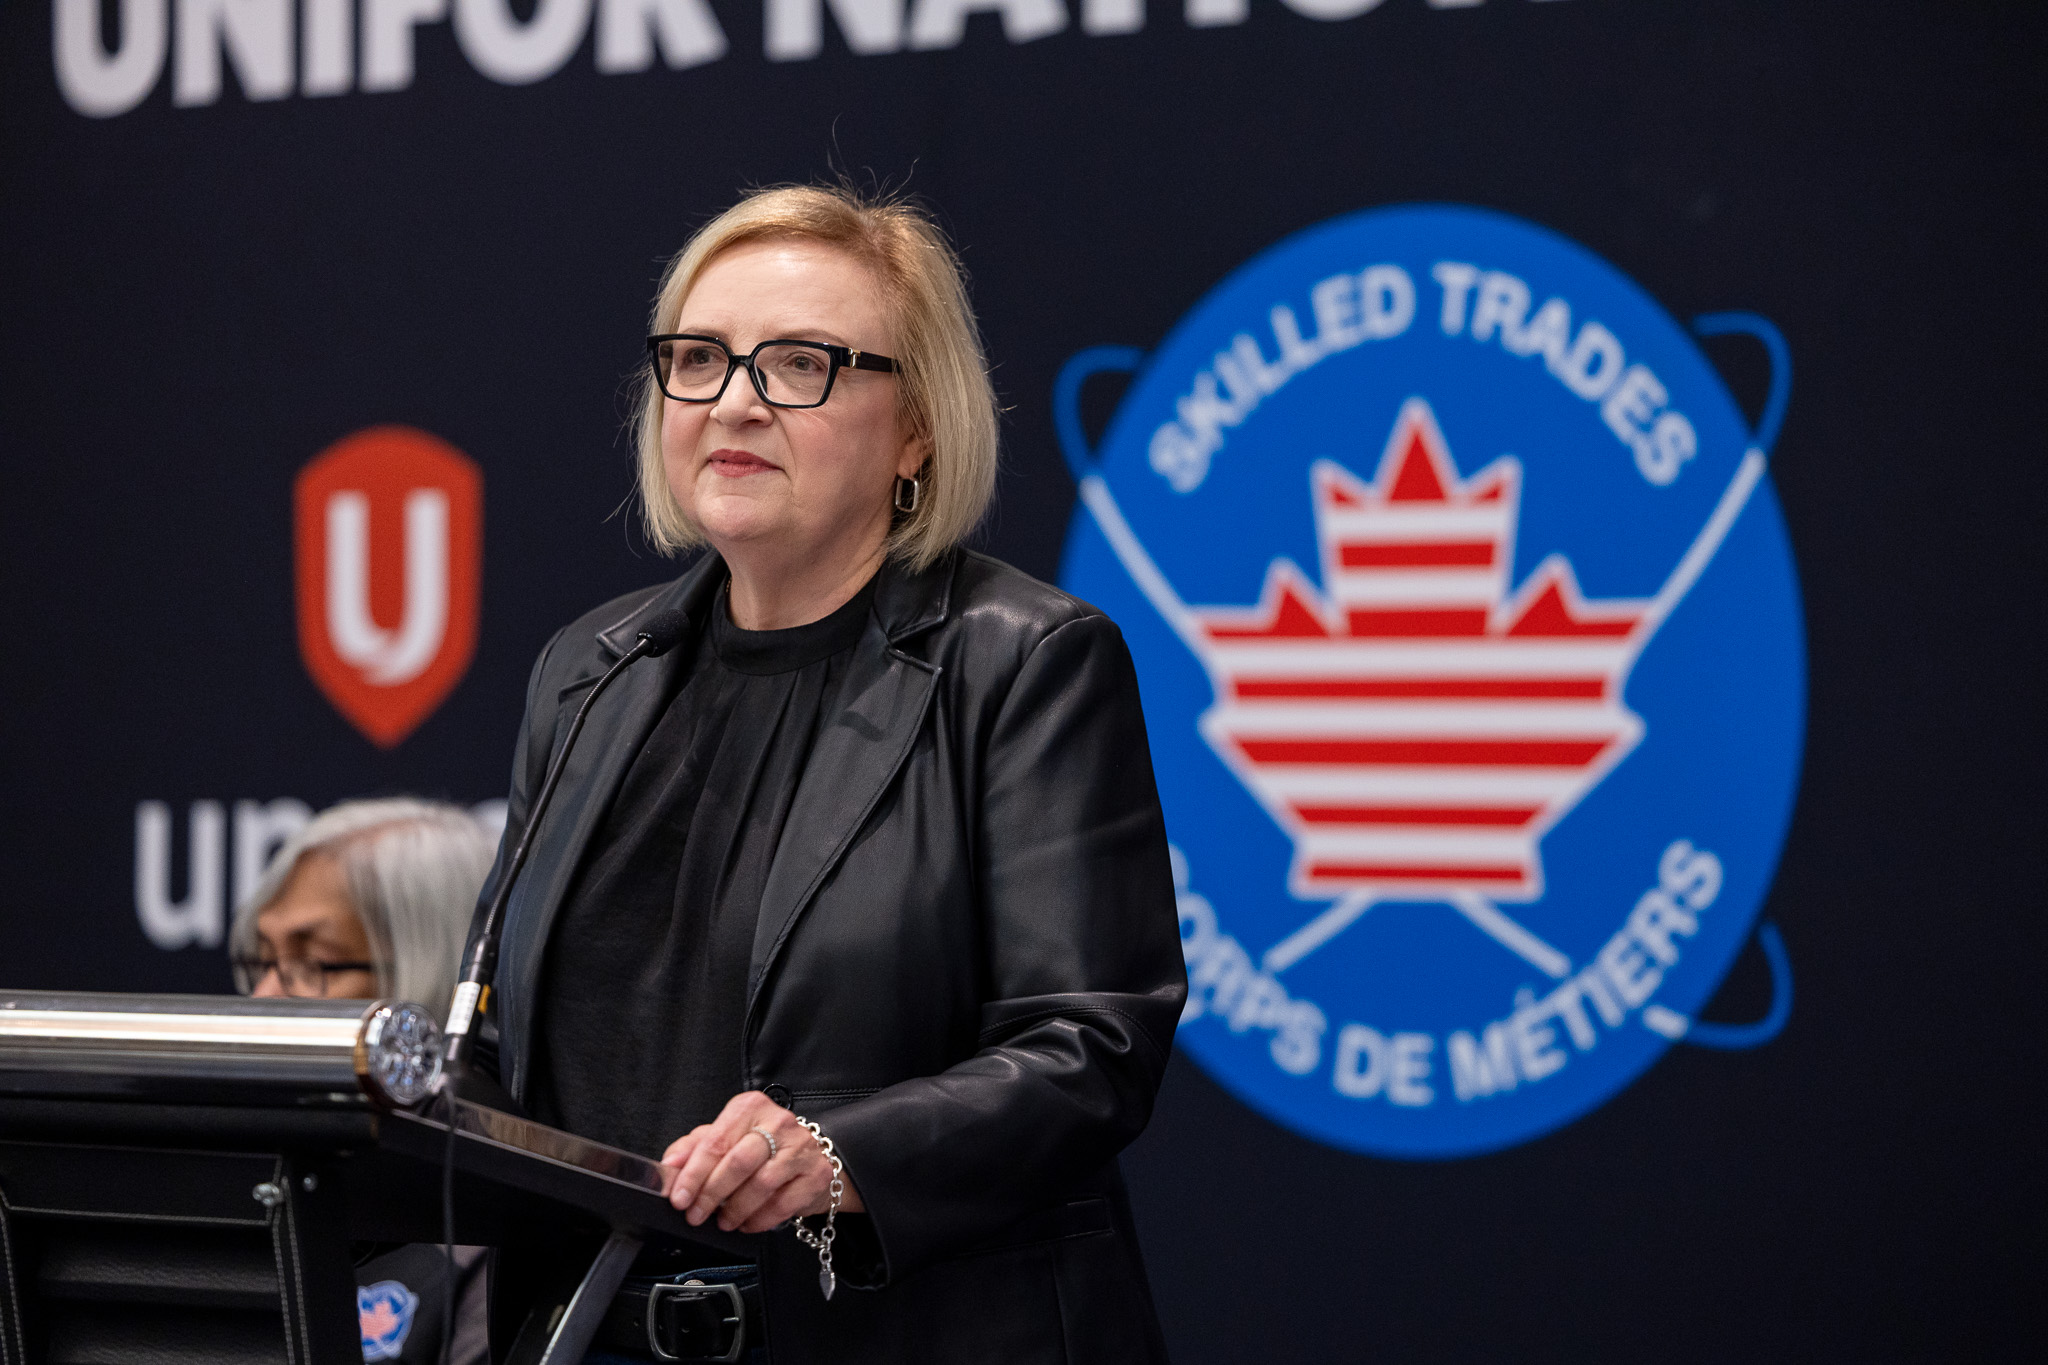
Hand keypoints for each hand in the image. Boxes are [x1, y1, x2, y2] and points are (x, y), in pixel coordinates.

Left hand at [659, 1090, 865, 1233]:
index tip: (679, 1198)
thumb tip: (669, 1166)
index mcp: (749, 1108)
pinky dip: (760, 1220)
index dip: (693, 1174)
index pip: (715, 1142)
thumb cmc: (760, 1148)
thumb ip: (692, 1148)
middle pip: (738, 1162)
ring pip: (761, 1184)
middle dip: (711, 1194)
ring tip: (724, 1221)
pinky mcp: (816, 1174)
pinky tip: (748, 1223)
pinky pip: (783, 1204)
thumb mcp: (724, 1139)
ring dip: (736, 1210)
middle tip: (696, 1215)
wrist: (809, 1158)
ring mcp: (801, 1147)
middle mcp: (778, 1122)